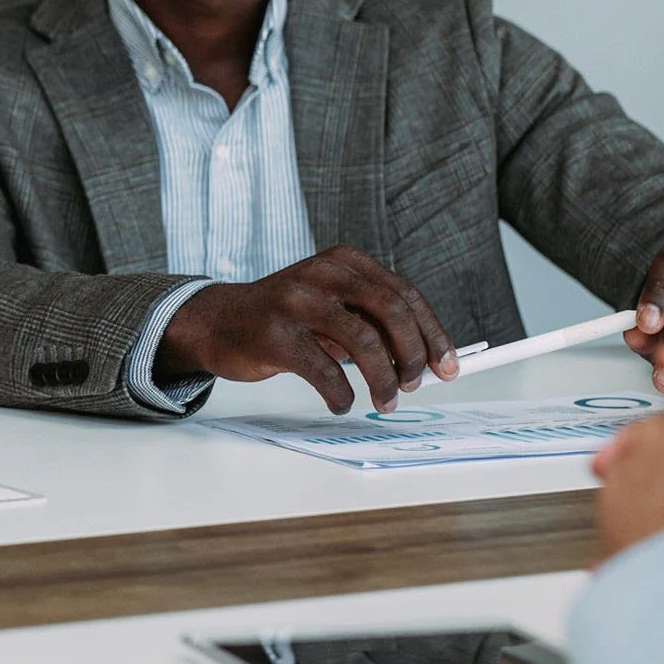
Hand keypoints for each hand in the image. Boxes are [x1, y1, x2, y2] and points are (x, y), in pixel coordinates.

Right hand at [156, 246, 457, 414]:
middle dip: (414, 354)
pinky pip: (325, 371)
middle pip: (391, 311)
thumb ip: (370, 322)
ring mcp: (297, 301)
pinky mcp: (275, 334)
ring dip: (383, 380)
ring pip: (364, 341)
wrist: (216, 321)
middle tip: (414, 385)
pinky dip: (341, 395)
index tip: (447, 366)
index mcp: (343, 261)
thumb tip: (422, 361)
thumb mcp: (330, 304)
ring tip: (385, 401)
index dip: (433, 333)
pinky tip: (342, 403)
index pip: (404, 294)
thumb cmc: (282, 318)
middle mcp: (322, 272)